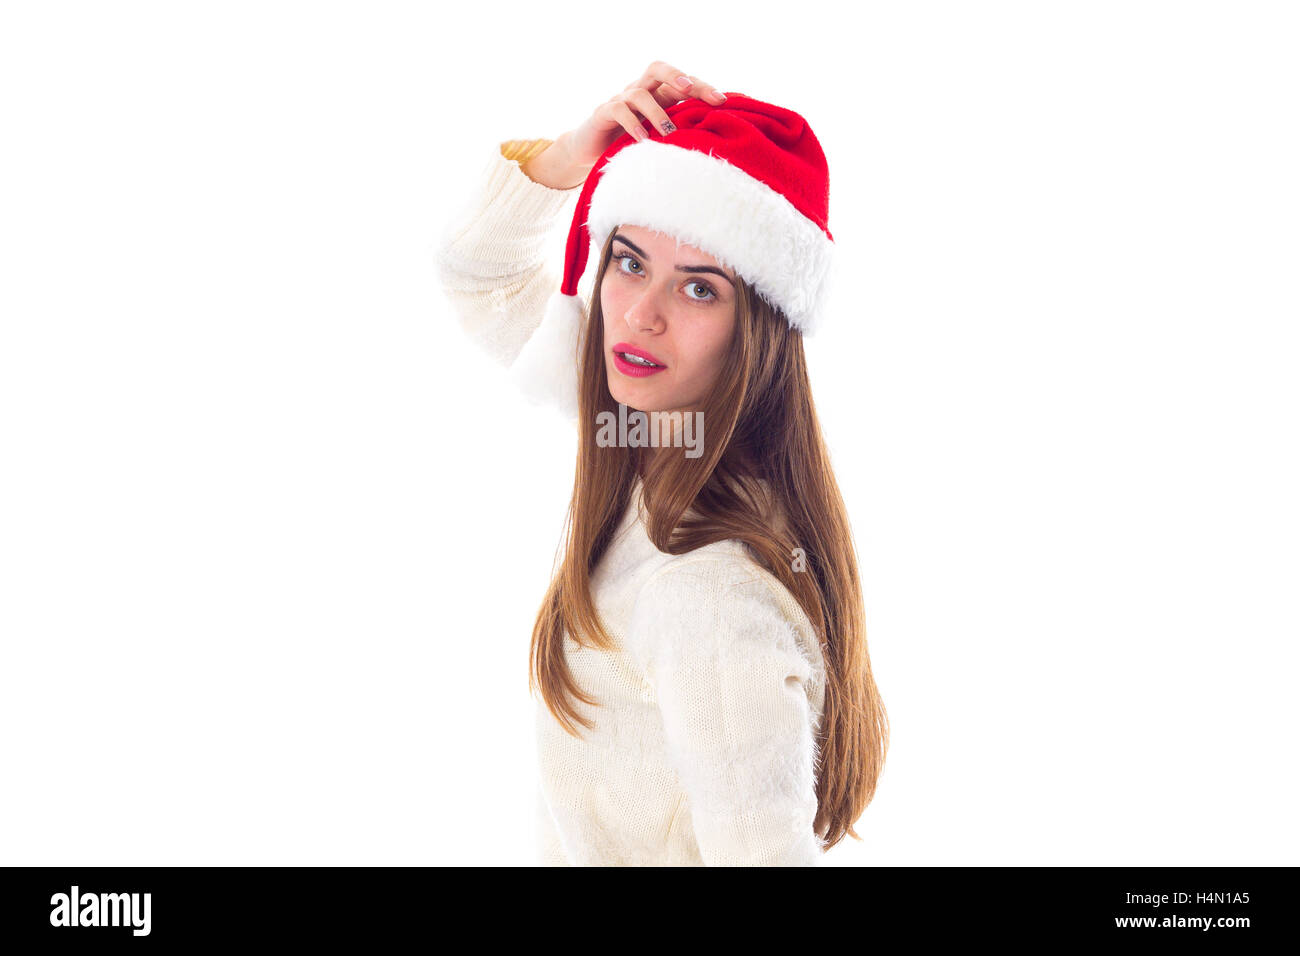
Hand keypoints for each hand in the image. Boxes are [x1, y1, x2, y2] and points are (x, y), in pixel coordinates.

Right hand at [558, 61, 727, 171]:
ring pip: (639, 93)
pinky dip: (632, 124)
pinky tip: (642, 140)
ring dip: (656, 112)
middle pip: (657, 70)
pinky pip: (618, 110)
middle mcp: (639, 91)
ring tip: (669, 132)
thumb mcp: (658, 139)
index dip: (701, 87)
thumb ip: (679, 133)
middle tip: (690, 91)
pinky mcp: (603, 113)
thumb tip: (715, 141)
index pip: (681, 82)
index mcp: (656, 95)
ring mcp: (620, 100)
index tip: (722, 100)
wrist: (590, 153)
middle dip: (677, 77)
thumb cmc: (631, 146)